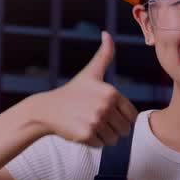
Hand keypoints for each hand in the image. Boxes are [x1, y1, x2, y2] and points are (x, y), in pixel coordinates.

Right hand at [34, 32, 138, 146]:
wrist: (47, 109)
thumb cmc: (72, 92)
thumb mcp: (90, 73)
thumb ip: (104, 55)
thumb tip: (107, 34)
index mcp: (112, 92)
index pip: (132, 117)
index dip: (120, 118)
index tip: (105, 112)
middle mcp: (105, 106)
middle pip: (124, 130)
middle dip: (112, 129)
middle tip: (94, 119)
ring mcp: (96, 121)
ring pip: (114, 140)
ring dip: (102, 136)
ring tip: (87, 124)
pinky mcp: (86, 134)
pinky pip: (101, 146)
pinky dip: (92, 142)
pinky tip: (80, 130)